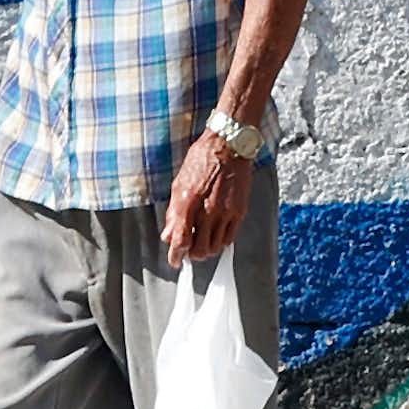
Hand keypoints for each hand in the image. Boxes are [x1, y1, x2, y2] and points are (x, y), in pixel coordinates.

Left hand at [162, 130, 252, 266]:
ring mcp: (226, 212)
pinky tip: (214, 236)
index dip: (176, 255)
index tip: (174, 261)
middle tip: (188, 252)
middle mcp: (208, 209)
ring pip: (216, 247)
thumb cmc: (200, 161)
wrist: (228, 147)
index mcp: (188, 201)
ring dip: (206, 250)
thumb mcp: (178, 184)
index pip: (181, 239)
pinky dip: (220, 242)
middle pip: (200, 249)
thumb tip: (168, 235)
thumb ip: (174, 212)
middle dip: (192, 255)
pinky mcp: (240, 211)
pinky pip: (229, 237)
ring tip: (201, 244)